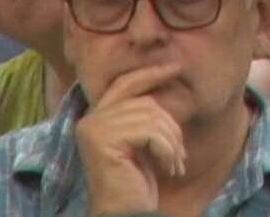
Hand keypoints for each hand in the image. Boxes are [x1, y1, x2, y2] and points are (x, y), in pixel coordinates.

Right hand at [76, 63, 187, 214]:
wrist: (124, 213)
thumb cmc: (135, 181)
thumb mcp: (141, 140)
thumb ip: (142, 113)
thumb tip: (164, 76)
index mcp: (95, 117)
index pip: (125, 84)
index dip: (151, 73)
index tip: (177, 67)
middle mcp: (89, 120)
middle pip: (146, 103)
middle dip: (171, 127)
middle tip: (180, 154)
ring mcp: (94, 129)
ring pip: (152, 117)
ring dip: (172, 142)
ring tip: (175, 164)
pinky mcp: (103, 141)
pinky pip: (150, 132)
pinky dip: (167, 150)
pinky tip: (169, 168)